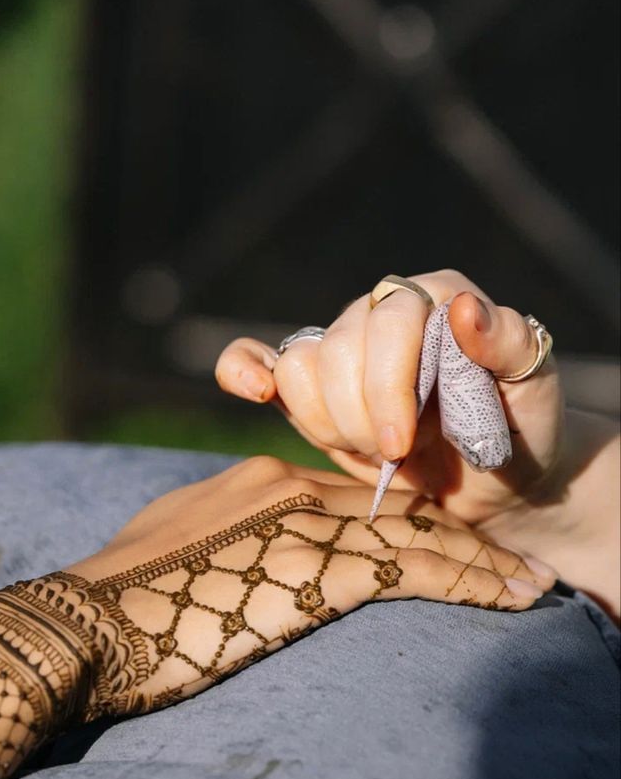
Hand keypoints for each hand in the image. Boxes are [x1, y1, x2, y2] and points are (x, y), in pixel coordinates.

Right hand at [64, 456, 553, 717]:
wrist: (86, 620)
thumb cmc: (118, 602)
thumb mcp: (176, 553)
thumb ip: (225, 543)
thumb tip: (243, 558)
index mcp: (257, 484)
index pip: (355, 501)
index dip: (409, 522)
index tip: (448, 546)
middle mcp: (289, 489)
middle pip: (396, 509)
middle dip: (458, 537)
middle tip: (511, 564)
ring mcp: (305, 524)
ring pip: (417, 534)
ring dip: (480, 562)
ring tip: (528, 584)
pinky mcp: (316, 568)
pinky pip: (413, 568)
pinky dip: (469, 581)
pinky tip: (508, 596)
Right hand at [215, 270, 564, 525]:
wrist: (498, 482)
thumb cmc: (523, 431)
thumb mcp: (535, 390)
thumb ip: (509, 345)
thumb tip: (464, 307)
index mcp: (435, 296)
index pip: (388, 322)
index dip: (386, 387)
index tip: (405, 446)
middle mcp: (382, 312)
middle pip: (334, 352)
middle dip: (362, 420)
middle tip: (401, 457)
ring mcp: (342, 348)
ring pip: (297, 372)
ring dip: (330, 425)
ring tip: (377, 452)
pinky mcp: (314, 388)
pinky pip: (259, 360)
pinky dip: (242, 369)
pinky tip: (253, 391)